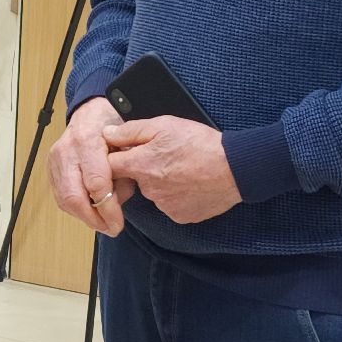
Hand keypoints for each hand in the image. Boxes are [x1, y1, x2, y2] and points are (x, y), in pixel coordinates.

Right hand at [47, 97, 133, 235]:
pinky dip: (76, 208)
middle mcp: (66, 150)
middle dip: (93, 219)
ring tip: (103, 222)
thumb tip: (116, 201)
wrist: (91, 114)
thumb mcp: (127, 145)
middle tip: (110, 229)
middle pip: (73, 196)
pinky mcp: (50, 167)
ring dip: (84, 217)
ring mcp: (55, 159)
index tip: (118, 224)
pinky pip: (60, 196)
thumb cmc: (112, 128)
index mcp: (87, 140)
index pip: (95, 183)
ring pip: (64, 200)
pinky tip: (91, 210)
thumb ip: (124, 172)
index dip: (107, 209)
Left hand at [105, 116, 240, 224]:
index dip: (116, 157)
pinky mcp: (181, 216)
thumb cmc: (200, 143)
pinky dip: (177, 195)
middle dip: (144, 168)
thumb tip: (107, 134)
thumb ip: (130, 131)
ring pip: (154, 192)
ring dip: (162, 181)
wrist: (234, 169)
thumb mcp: (163, 125)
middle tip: (166, 155)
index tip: (125, 151)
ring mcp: (165, 206)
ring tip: (183, 167)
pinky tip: (190, 182)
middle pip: (135, 179)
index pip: (110, 166)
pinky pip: (170, 204)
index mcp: (141, 166)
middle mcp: (149, 190)